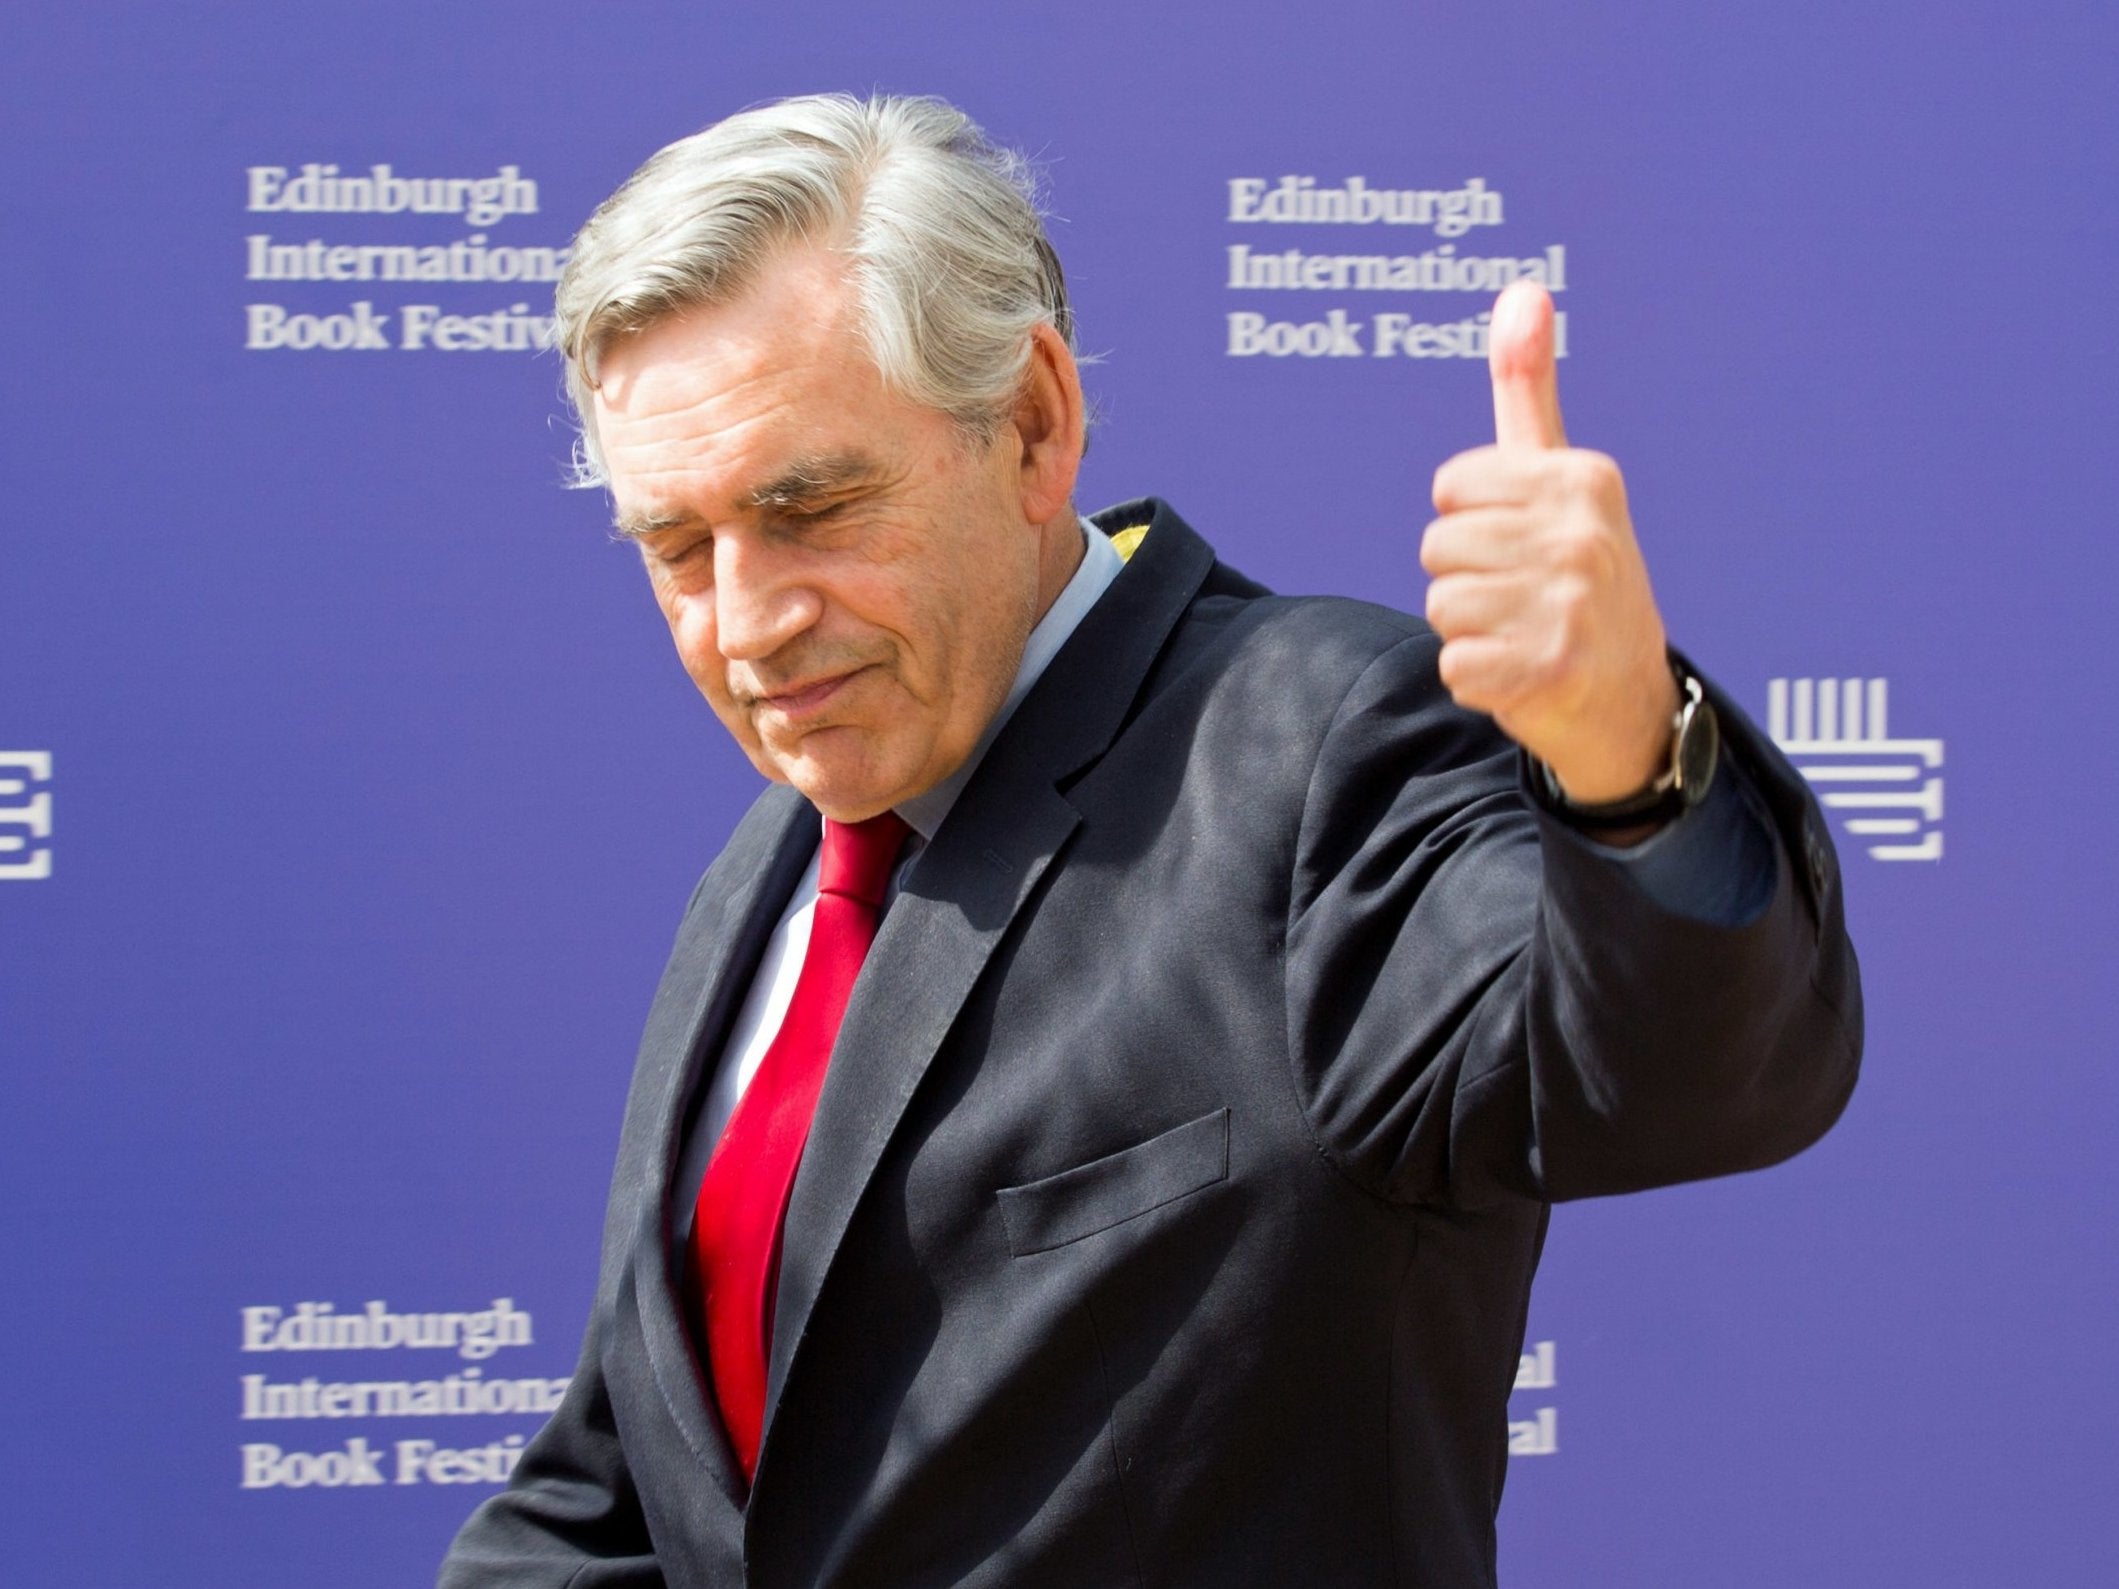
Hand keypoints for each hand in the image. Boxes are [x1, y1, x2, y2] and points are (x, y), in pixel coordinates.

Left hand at [1421, 281, 1676, 803]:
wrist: (1630, 700)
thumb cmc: (1581, 579)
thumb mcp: (1562, 477)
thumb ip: (1529, 389)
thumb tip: (1522, 290)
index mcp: (1582, 479)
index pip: (1449, 488)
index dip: (1470, 521)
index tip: (1521, 542)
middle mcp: (1581, 535)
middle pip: (1438, 546)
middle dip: (1468, 578)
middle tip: (1525, 596)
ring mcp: (1568, 605)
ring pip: (1441, 606)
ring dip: (1471, 630)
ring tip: (1524, 632)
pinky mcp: (1546, 669)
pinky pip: (1453, 664)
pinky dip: (1477, 680)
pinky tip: (1523, 673)